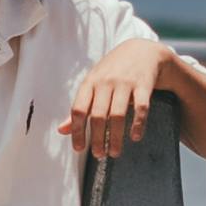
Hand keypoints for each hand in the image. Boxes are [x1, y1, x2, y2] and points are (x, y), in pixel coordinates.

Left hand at [55, 37, 162, 158]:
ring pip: (117, 115)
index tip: (79, 148)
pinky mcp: (143, 84)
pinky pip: (141, 108)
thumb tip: (61, 130)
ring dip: (116, 137)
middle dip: (97, 139)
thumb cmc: (112, 71)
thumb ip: (80, 107)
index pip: (78, 110)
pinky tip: (135, 137)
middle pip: (98, 116)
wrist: (142, 50)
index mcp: (90, 83)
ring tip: (114, 152)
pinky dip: (138, 124)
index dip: (77, 131)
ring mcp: (125, 83)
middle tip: (99, 155)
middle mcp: (106, 82)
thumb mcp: (93, 84)